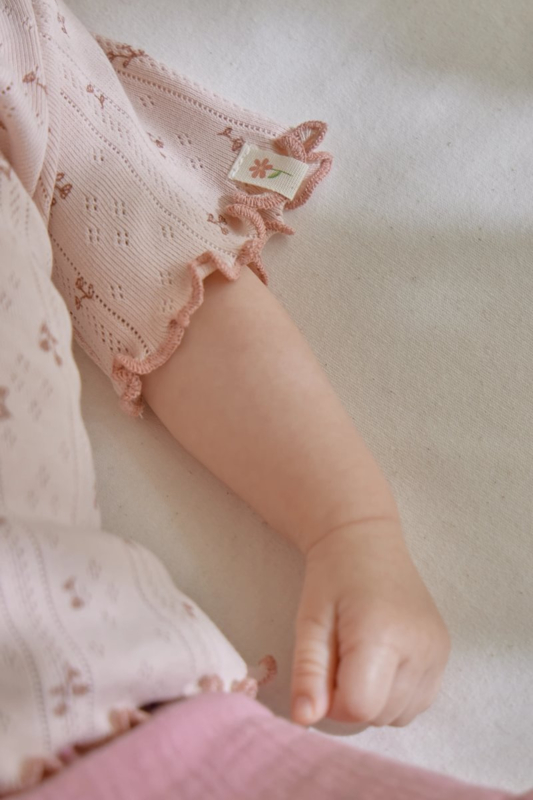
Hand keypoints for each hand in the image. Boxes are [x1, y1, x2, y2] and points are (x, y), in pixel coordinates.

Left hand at [290, 517, 450, 727]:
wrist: (367, 540)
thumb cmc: (332, 578)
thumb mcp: (309, 621)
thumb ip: (308, 672)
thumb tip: (304, 720)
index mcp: (383, 635)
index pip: (358, 707)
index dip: (332, 701)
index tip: (324, 669)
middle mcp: (421, 647)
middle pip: (378, 715)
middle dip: (350, 699)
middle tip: (339, 655)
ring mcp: (438, 653)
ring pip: (398, 715)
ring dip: (373, 700)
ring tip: (360, 655)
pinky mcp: (445, 654)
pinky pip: (417, 703)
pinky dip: (394, 695)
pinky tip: (381, 660)